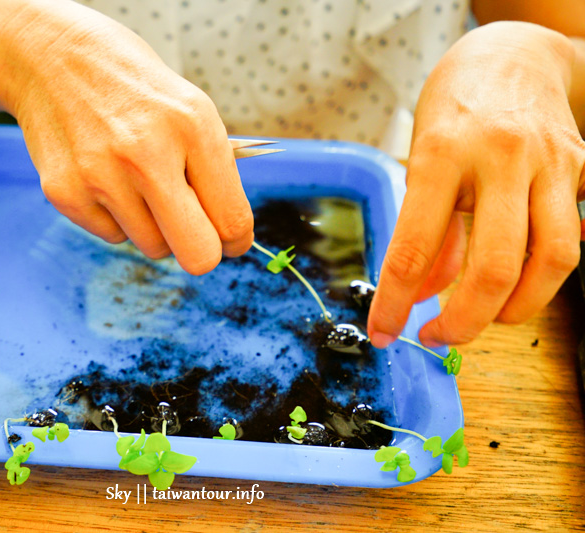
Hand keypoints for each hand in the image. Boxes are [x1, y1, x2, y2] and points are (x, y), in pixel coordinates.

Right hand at [0, 2, 252, 274]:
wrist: (51, 56)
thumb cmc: (132, 87)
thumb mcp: (189, 108)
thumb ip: (213, 170)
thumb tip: (228, 235)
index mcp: (191, 125)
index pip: (231, 218)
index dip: (235, 240)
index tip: (230, 241)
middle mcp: (146, 153)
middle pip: (197, 256)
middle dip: (202, 251)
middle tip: (194, 231)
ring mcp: (100, 176)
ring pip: (152, 247)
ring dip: (154, 226)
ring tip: (137, 181)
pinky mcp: (64, 193)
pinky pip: (113, 236)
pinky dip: (116, 216)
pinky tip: (105, 177)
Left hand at [368, 21, 584, 347]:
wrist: (512, 55)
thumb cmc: (455, 109)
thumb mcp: (419, 161)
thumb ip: (427, 230)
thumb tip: (420, 294)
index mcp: (441, 154)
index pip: (414, 247)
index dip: (395, 303)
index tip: (384, 332)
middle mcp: (499, 158)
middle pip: (494, 266)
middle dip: (464, 320)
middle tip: (440, 336)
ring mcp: (549, 164)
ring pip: (552, 261)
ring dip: (517, 308)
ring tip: (486, 318)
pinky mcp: (581, 171)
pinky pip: (571, 238)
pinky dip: (544, 274)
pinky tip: (520, 280)